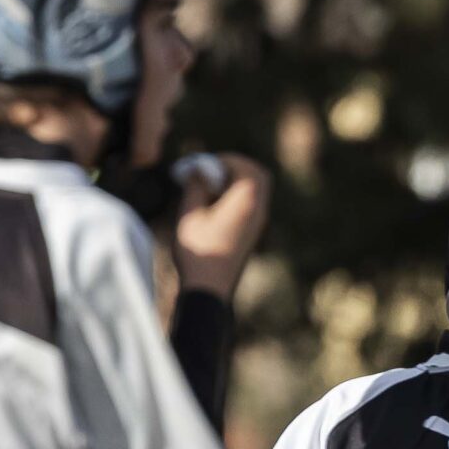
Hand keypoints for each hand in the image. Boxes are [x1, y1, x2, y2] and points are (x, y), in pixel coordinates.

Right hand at [173, 152, 268, 296]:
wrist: (210, 289)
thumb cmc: (197, 251)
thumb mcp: (189, 212)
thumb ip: (196, 184)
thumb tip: (199, 169)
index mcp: (246, 202)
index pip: (247, 167)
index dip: (227, 159)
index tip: (207, 163)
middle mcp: (259, 211)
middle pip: (259, 176)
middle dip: (237, 167)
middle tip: (213, 170)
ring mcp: (259, 223)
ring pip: (257, 190)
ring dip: (237, 182)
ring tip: (211, 188)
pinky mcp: (254, 234)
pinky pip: (253, 204)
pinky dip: (238, 196)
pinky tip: (216, 205)